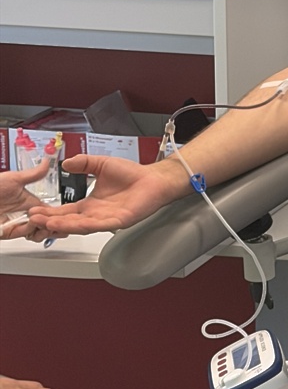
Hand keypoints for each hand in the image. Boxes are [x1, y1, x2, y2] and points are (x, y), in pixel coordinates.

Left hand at [0, 158, 53, 238]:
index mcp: (30, 203)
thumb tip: (48, 163)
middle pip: (47, 224)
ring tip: (45, 221)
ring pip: (39, 231)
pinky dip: (33, 230)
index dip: (58, 213)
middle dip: (56, 224)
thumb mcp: (14, 179)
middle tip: (59, 220)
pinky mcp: (10, 232)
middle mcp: (26, 215)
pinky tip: (34, 223)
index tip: (65, 212)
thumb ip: (34, 174)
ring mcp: (18, 224)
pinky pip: (27, 234)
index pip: (50, 211)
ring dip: (45, 228)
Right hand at [25, 154, 187, 238]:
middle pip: (70, 221)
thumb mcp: (100, 164)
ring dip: (64, 225)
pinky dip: (86, 225)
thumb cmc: (132, 174)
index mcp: (91, 204)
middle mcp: (97, 214)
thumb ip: (83, 163)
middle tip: (33, 219)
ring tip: (47, 223)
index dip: (50, 212)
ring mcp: (107, 219)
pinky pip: (101, 225)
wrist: (153, 179)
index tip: (34, 210)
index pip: (66, 211)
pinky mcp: (120, 220)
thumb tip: (65, 163)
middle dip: (51, 221)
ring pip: (82, 225)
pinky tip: (74, 225)